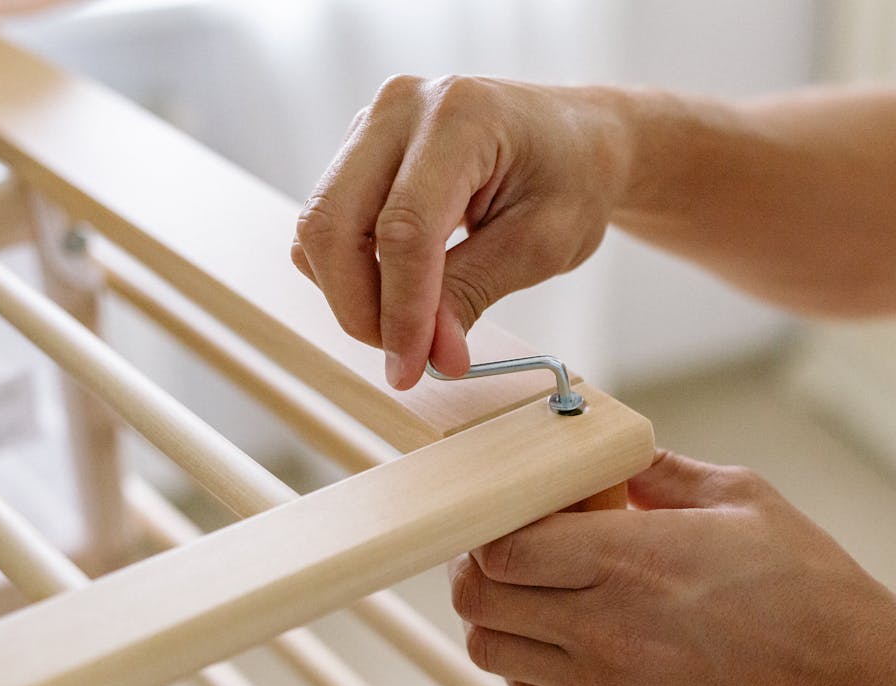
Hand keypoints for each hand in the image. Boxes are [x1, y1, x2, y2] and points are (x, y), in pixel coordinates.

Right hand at [291, 75, 628, 388]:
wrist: (576, 139)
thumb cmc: (572, 178)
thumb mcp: (542, 244)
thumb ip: (475, 291)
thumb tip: (431, 354)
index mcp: (461, 118)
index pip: (404, 228)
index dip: (401, 309)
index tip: (412, 367)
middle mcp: (402, 108)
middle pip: (334, 224)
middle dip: (359, 307)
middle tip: (405, 357)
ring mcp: (372, 124)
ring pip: (319, 228)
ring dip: (352, 294)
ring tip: (411, 323)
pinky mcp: (358, 150)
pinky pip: (328, 223)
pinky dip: (351, 271)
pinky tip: (398, 289)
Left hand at [448, 450, 895, 685]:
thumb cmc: (809, 587)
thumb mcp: (742, 498)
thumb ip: (660, 472)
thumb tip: (611, 457)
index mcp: (633, 560)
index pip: (503, 547)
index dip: (490, 524)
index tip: (510, 508)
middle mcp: (608, 629)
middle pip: (480, 600)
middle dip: (477, 564)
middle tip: (506, 543)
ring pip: (493, 652)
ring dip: (498, 614)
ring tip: (534, 588)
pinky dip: (528, 662)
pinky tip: (564, 635)